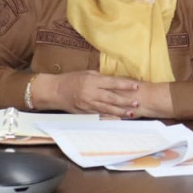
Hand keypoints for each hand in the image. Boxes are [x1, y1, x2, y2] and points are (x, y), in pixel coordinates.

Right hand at [35, 71, 171, 116]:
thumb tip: (116, 80)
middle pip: (112, 98)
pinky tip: (118, 119)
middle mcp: (91, 93)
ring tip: (132, 113)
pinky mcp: (85, 112)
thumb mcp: (87, 73)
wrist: (55, 91)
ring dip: (120, 111)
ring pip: (107, 109)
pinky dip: (109, 117)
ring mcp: (88, 104)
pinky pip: (99, 115)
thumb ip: (101, 78)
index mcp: (92, 81)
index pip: (112, 83)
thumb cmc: (71, 79)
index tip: (137, 86)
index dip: (125, 85)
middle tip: (137, 102)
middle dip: (126, 101)